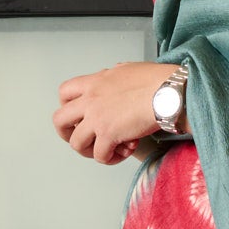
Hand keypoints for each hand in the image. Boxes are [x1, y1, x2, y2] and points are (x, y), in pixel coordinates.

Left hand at [53, 60, 171, 165]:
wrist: (168, 92)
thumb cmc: (157, 80)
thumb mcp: (129, 69)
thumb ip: (116, 76)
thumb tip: (117, 77)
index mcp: (95, 82)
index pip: (64, 92)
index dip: (67, 107)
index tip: (77, 115)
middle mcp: (90, 100)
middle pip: (59, 120)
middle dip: (67, 133)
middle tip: (82, 139)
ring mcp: (97, 118)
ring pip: (75, 143)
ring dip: (89, 150)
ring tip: (105, 150)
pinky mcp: (108, 135)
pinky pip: (99, 155)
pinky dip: (110, 158)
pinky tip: (122, 153)